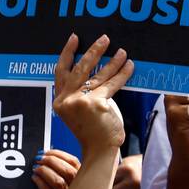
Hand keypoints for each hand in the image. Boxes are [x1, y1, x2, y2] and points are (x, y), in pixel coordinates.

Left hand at [32, 148, 79, 188]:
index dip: (58, 154)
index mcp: (83, 180)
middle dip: (50, 161)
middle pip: (67, 170)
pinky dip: (40, 183)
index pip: (74, 162)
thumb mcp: (69, 186)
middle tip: (38, 158)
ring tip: (35, 168)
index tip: (46, 151)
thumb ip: (62, 172)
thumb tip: (46, 155)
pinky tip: (34, 178)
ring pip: (58, 182)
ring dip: (45, 171)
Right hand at [52, 34, 132, 156]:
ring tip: (122, 51)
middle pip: (79, 69)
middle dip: (93, 51)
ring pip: (98, 75)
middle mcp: (66, 100)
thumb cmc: (92, 131)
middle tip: (104, 39)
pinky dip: (122, 75)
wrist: (99, 150)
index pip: (61, 72)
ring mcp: (80, 101)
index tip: (74, 39)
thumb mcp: (80, 110)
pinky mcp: (96, 104)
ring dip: (112, 61)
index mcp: (59, 102)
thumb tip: (96, 70)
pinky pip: (112, 85)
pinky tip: (129, 66)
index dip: (67, 54)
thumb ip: (81, 92)